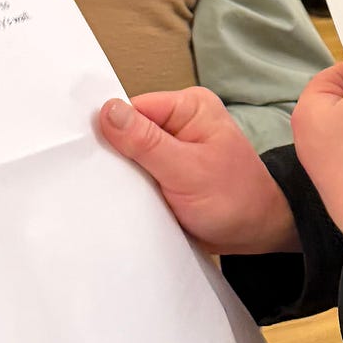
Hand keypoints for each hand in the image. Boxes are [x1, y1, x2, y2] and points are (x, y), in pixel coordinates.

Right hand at [98, 88, 298, 253]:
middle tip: (97, 179)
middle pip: (127, 131)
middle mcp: (179, 122)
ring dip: (120, 176)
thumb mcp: (187, 170)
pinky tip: (121, 201)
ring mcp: (172, 149)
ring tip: (112, 193)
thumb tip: (108, 110)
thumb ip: (146, 142)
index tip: (87, 153)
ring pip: (129, 156)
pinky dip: (129, 188)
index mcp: (189, 107)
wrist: (255, 235)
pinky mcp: (167, 172)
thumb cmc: (235, 199)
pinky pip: (137, 175)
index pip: (132, 108)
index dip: (108, 129)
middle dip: (114, 155)